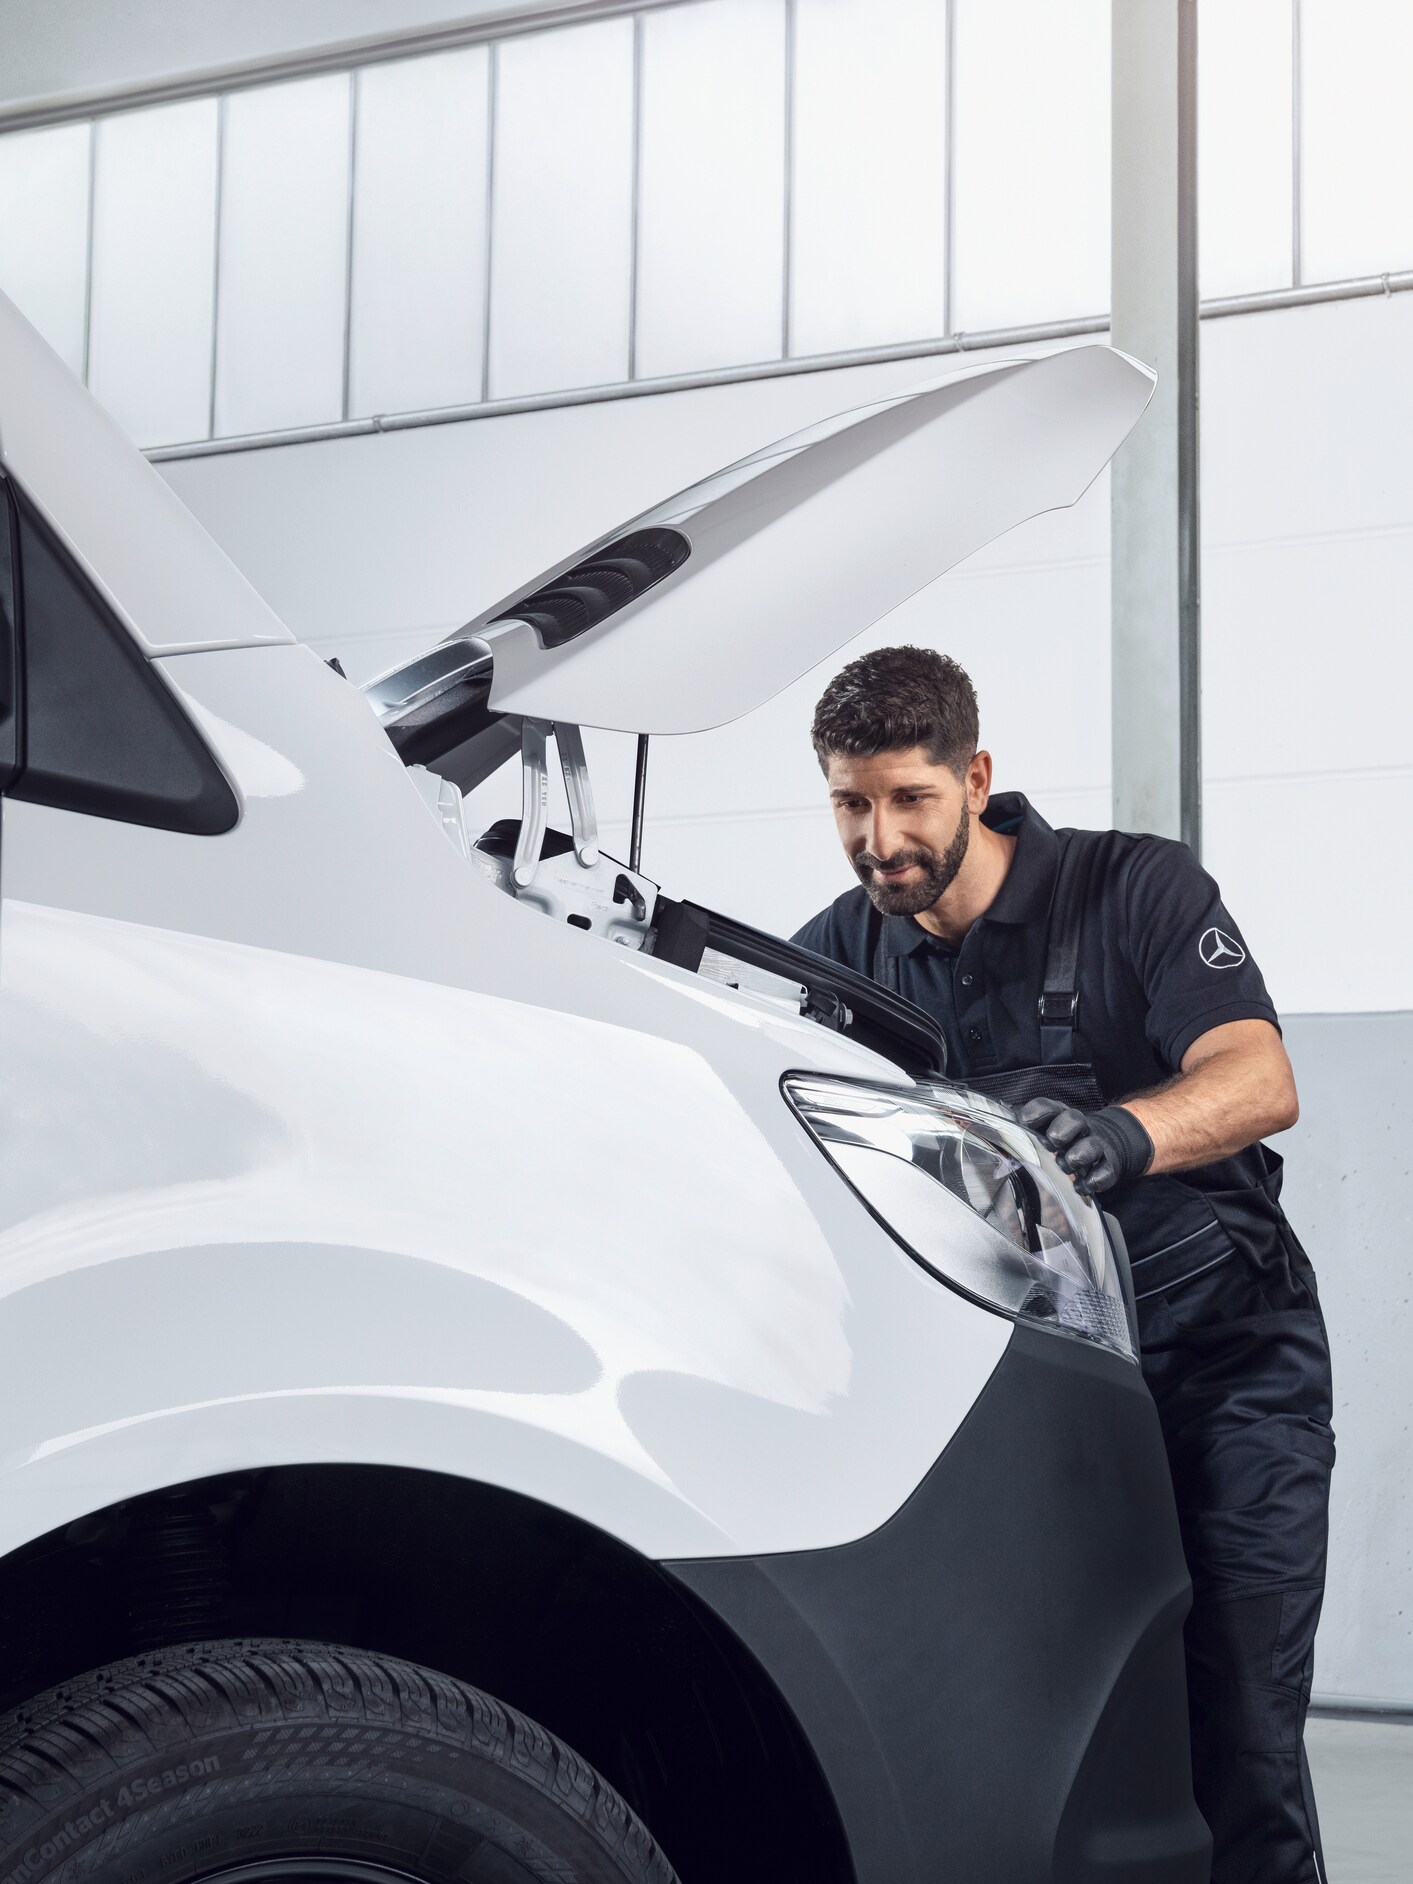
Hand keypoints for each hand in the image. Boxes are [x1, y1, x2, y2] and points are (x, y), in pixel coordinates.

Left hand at [1017, 1098, 1154, 1195]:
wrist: (1106, 1143)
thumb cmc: (1065, 1136)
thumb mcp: (1046, 1127)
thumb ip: (1025, 1125)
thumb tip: (999, 1114)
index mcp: (1059, 1116)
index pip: (1048, 1107)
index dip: (1036, 1112)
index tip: (1024, 1121)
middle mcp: (1079, 1128)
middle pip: (1074, 1119)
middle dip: (1062, 1129)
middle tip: (1052, 1141)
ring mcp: (1096, 1146)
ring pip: (1092, 1145)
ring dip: (1079, 1154)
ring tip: (1067, 1163)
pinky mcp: (1108, 1166)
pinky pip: (1106, 1172)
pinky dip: (1094, 1180)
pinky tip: (1081, 1186)